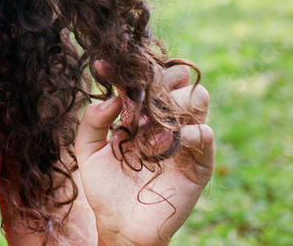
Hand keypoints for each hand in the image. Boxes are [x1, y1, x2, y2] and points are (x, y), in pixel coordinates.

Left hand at [75, 61, 213, 245]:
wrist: (121, 226)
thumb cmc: (105, 188)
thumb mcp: (87, 151)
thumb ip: (92, 122)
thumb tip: (109, 98)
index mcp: (140, 113)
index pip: (143, 79)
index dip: (125, 69)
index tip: (101, 67)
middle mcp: (165, 121)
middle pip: (178, 80)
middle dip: (160, 78)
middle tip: (140, 92)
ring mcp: (185, 139)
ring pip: (197, 99)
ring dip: (174, 101)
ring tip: (150, 122)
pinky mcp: (199, 162)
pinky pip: (204, 133)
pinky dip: (188, 129)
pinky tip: (168, 138)